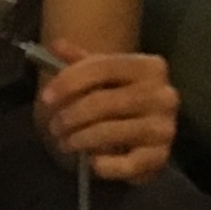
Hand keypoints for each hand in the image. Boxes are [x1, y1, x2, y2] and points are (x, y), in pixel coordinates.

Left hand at [34, 49, 179, 182]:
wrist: (151, 136)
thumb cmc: (122, 101)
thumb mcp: (104, 77)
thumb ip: (81, 62)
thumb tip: (56, 44)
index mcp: (150, 67)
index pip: (103, 66)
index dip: (70, 81)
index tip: (46, 97)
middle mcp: (163, 95)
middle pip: (103, 102)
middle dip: (71, 115)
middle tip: (53, 126)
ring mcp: (164, 127)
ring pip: (110, 132)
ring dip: (79, 139)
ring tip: (64, 142)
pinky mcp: (161, 157)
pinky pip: (125, 163)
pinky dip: (104, 164)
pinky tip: (92, 161)